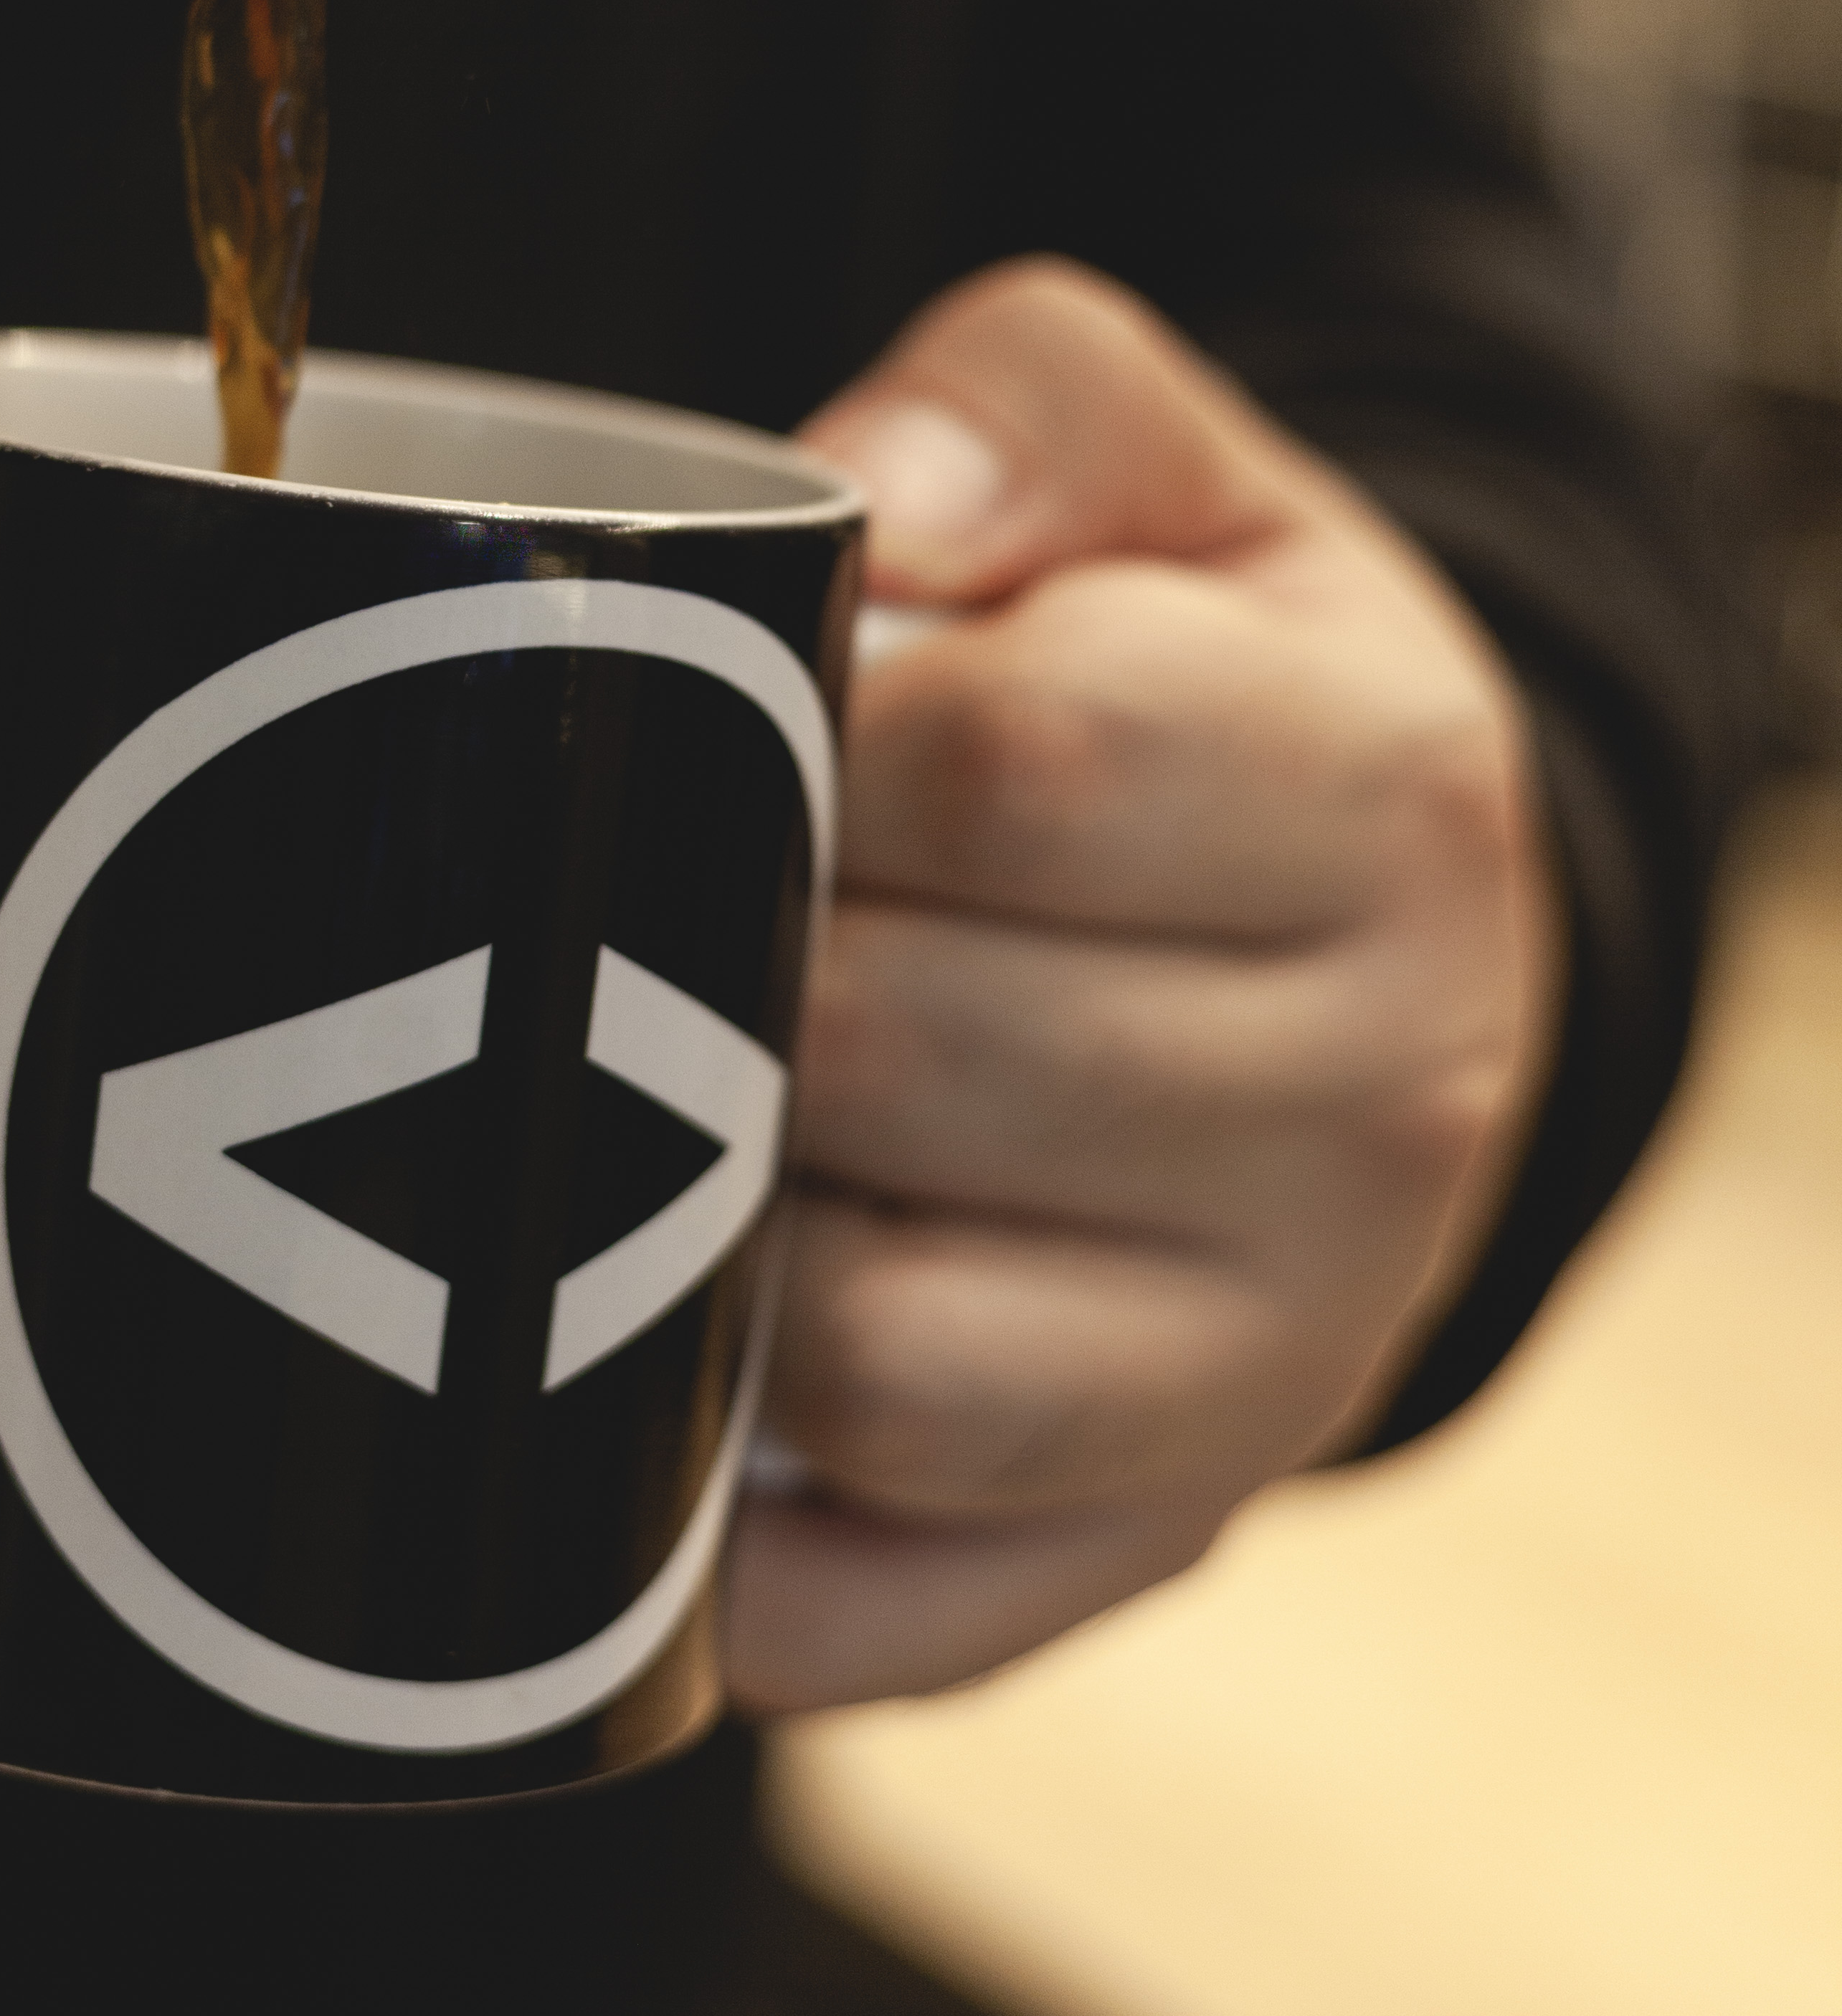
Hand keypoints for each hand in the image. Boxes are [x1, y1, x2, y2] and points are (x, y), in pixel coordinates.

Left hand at [726, 260, 1559, 1713]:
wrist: (1390, 976)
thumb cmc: (1217, 704)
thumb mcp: (1175, 483)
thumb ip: (1025, 406)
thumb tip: (871, 518)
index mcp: (1382, 803)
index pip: (1015, 765)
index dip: (792, 740)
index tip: (707, 723)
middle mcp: (1377, 1107)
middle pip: (902, 1056)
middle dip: (703, 978)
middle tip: (624, 921)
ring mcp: (1273, 1363)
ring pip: (882, 1356)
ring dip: (695, 1243)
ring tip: (643, 1123)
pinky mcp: (1151, 1548)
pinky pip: (879, 1609)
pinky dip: (720, 1538)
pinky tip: (644, 1403)